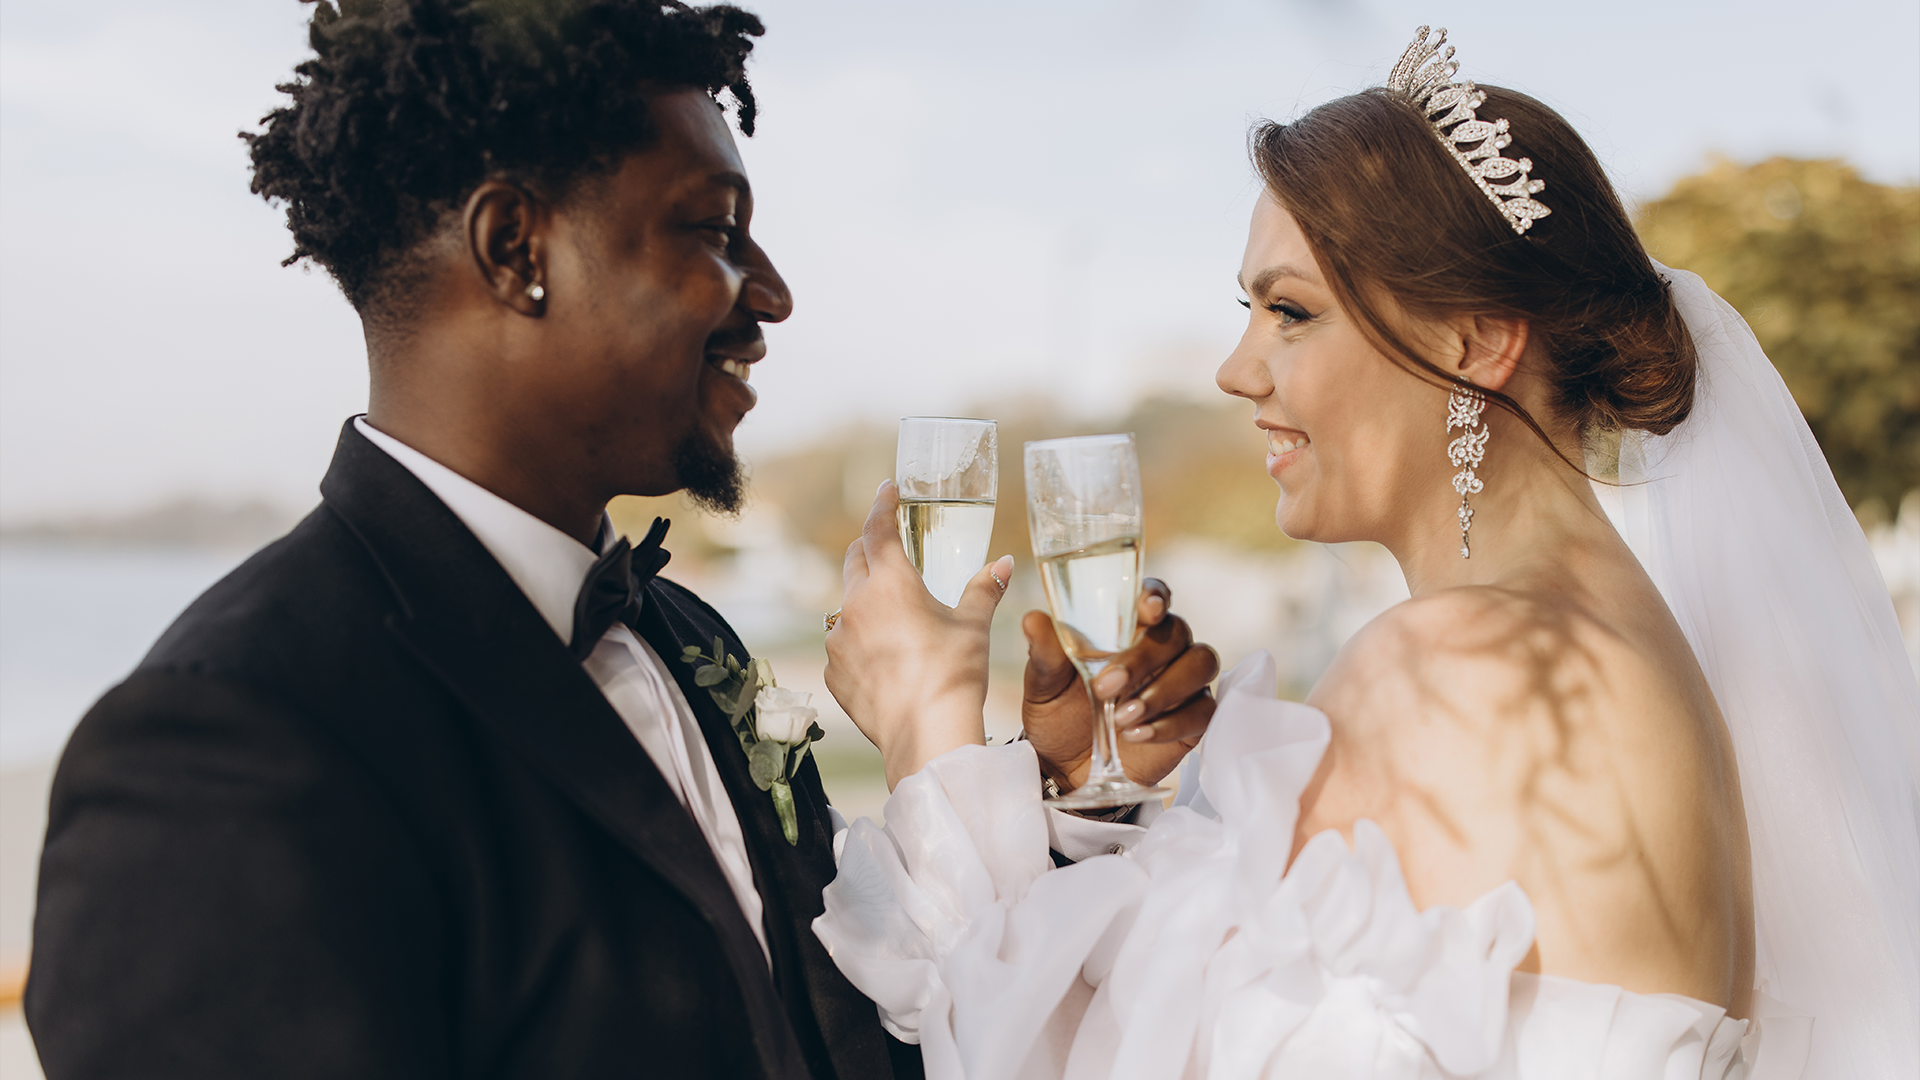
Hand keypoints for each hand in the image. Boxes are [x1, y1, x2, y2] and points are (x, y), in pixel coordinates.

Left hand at [824, 480, 1014, 788]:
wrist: (927, 736)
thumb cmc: (954, 675)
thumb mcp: (974, 626)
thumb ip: (985, 589)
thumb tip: (1004, 563)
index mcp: (891, 583)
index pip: (878, 529)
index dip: (882, 505)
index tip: (886, 490)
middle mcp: (856, 604)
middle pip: (855, 561)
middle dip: (870, 548)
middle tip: (888, 546)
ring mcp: (839, 640)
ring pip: (847, 606)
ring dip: (866, 602)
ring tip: (895, 617)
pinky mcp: (834, 672)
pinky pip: (843, 645)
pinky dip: (860, 642)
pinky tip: (886, 659)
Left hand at [1020, 580, 1219, 789]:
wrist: (1067, 766)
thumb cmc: (1059, 712)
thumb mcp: (1045, 683)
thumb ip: (1046, 652)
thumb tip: (1033, 619)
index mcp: (1128, 627)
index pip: (1154, 596)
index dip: (1157, 596)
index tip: (1147, 609)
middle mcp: (1162, 648)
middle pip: (1178, 632)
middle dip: (1144, 658)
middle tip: (1106, 687)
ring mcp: (1182, 682)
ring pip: (1201, 664)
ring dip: (1164, 690)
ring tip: (1122, 718)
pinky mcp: (1193, 718)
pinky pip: (1203, 711)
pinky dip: (1171, 723)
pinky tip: (1136, 735)